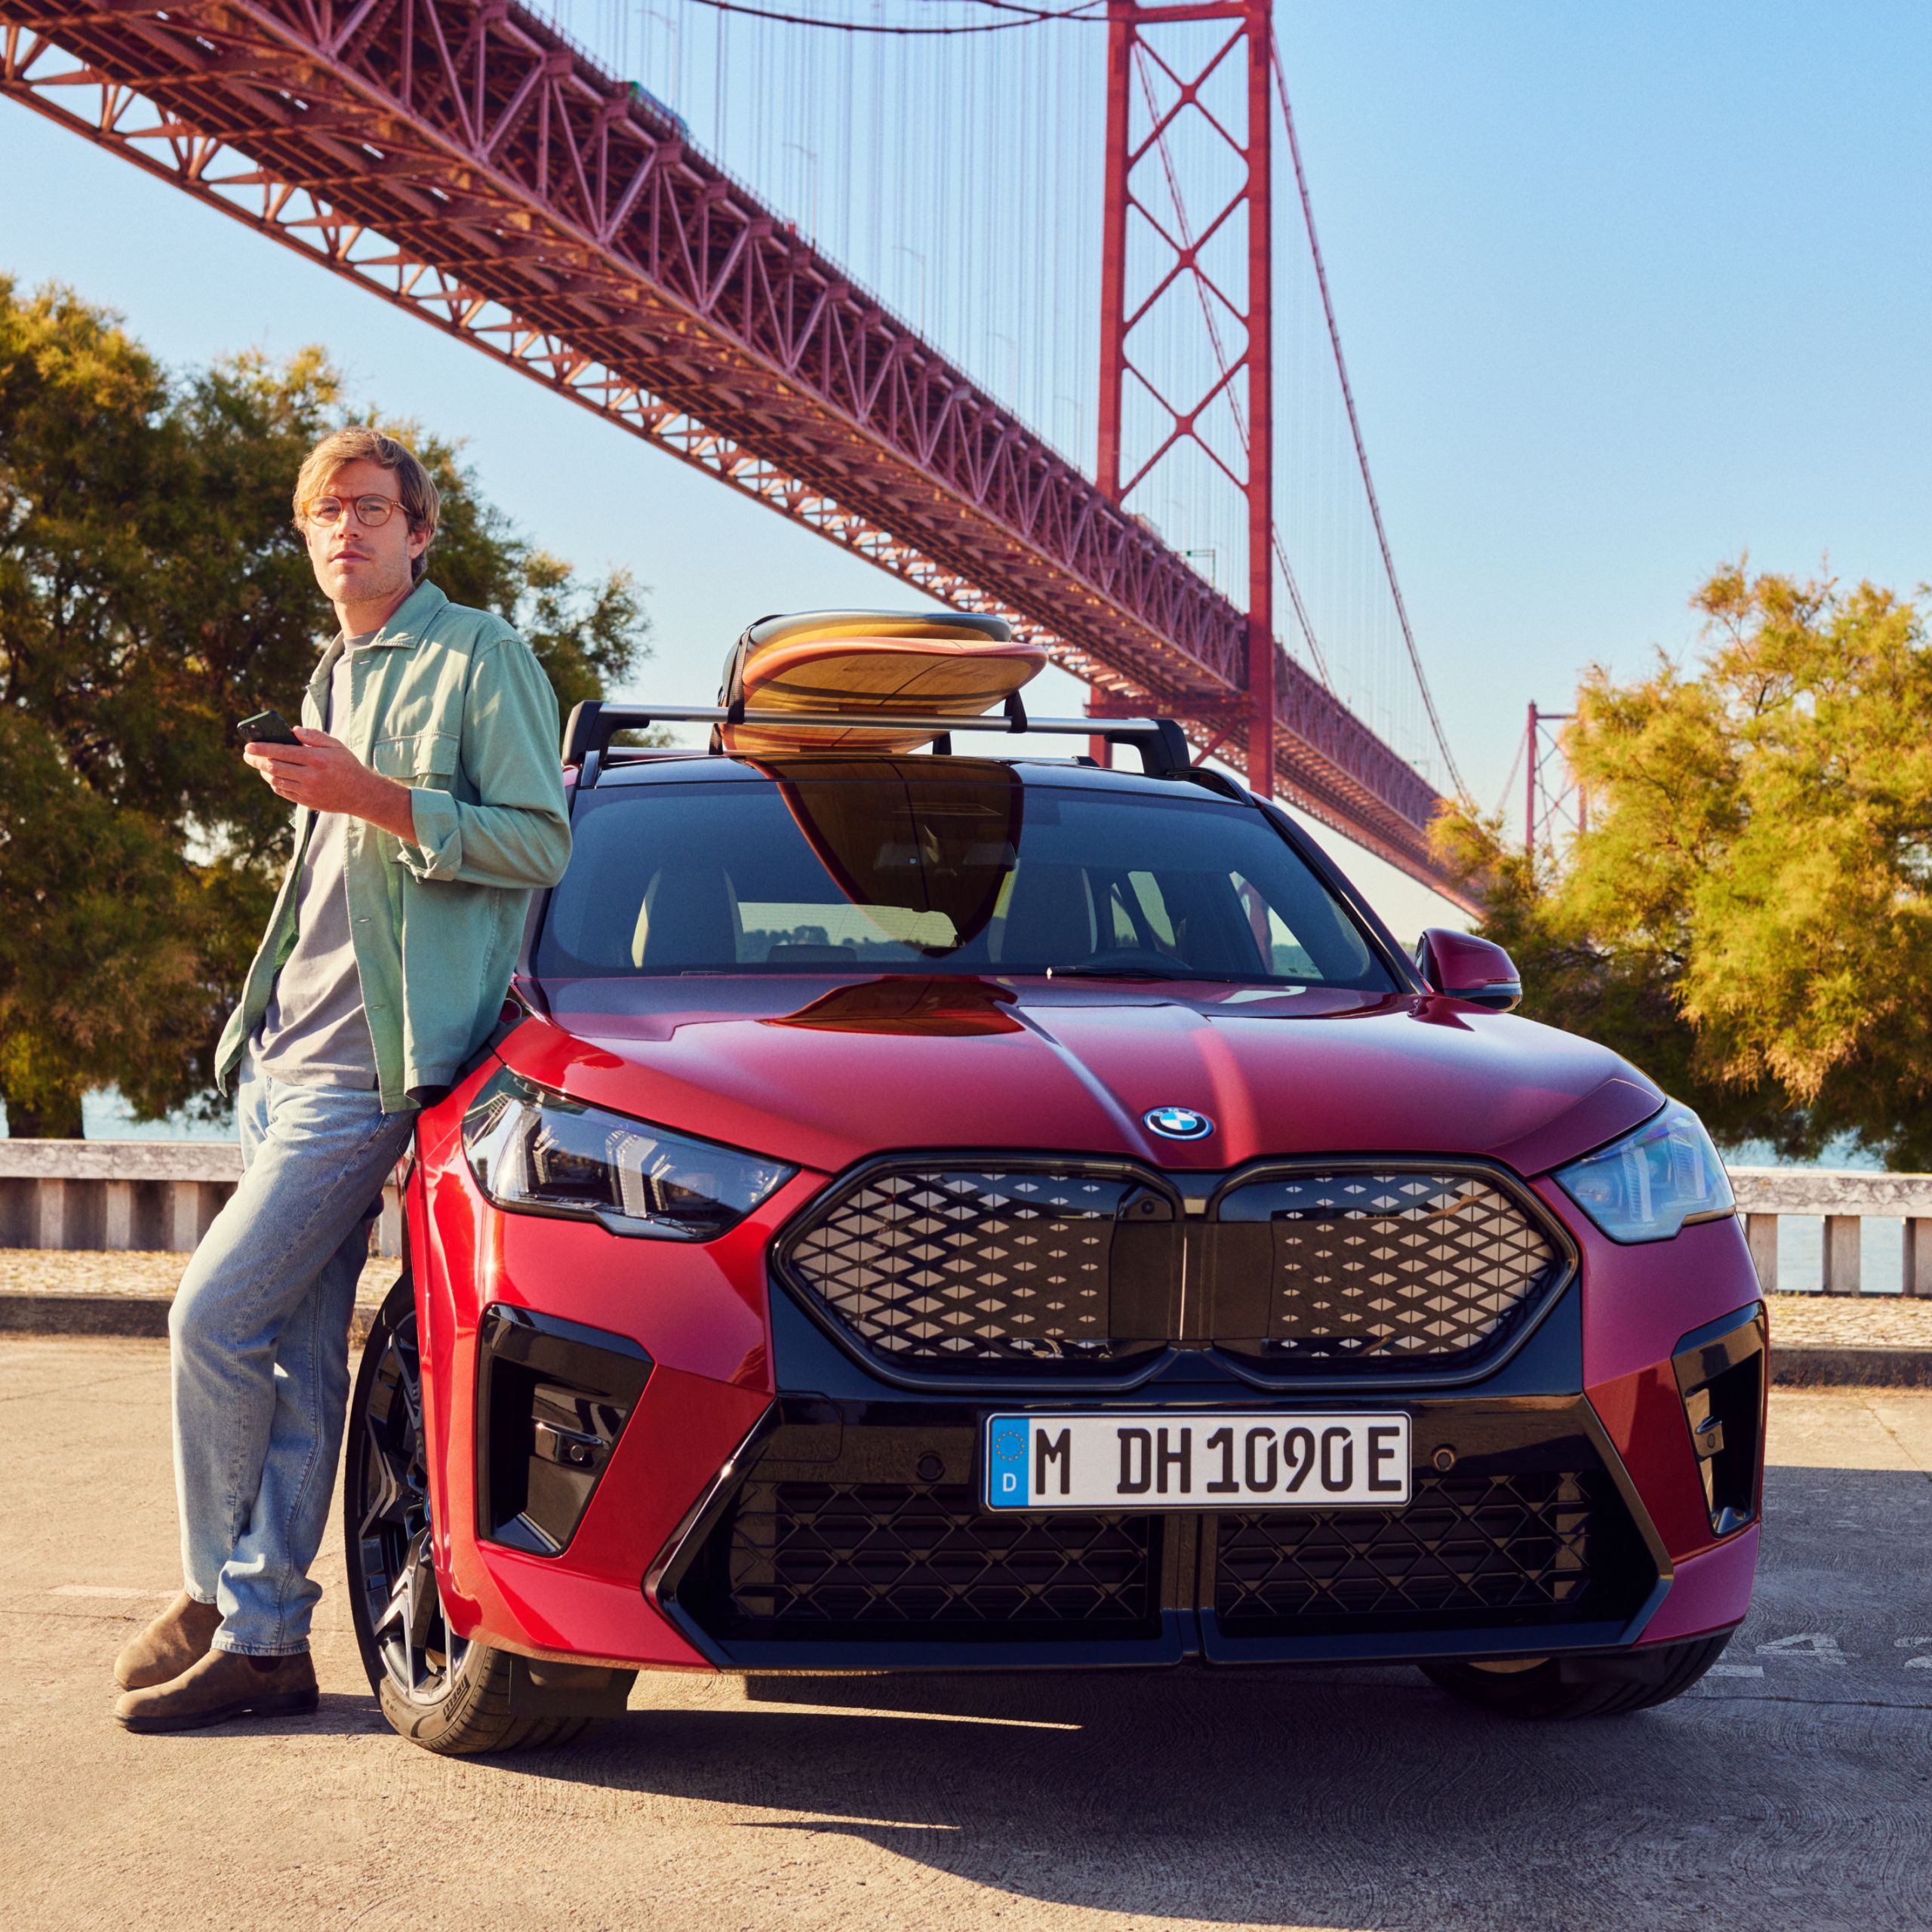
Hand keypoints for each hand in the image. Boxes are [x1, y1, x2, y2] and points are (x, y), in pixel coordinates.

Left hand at [245, 728, 418, 841]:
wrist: (361, 794)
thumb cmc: (347, 766)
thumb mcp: (336, 746)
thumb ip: (315, 736)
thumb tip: (293, 730)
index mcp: (317, 759)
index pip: (282, 751)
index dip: (262, 748)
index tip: (248, 745)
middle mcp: (311, 776)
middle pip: (274, 767)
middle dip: (256, 760)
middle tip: (247, 755)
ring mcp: (308, 791)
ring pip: (276, 781)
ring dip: (264, 773)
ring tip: (259, 765)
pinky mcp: (307, 802)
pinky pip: (283, 792)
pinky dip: (274, 784)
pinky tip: (272, 777)